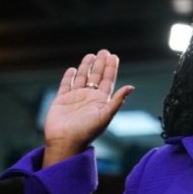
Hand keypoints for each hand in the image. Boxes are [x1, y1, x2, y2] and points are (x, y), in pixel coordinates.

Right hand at [42, 49, 134, 166]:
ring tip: (91, 55)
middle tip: (104, 51)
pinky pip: (66, 85)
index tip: (113, 56)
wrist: (65, 141)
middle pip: (96, 77)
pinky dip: (69, 77)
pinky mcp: (61, 100)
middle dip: (100, 64)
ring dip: (86, 67)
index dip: (111, 68)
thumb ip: (117, 101)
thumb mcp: (105, 116)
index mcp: (100, 101)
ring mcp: (75, 98)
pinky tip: (72, 69)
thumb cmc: (87, 132)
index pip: (108, 81)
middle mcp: (89, 98)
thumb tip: (131, 87)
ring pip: (82, 78)